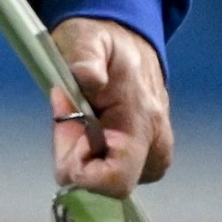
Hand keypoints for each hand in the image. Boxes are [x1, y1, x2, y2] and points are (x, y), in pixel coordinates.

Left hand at [49, 17, 172, 198]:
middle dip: (77, 156)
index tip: (64, 130)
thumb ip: (85, 58)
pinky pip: (114, 170)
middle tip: (68, 114)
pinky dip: (94, 154)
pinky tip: (89, 126)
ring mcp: (156, 153)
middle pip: (106, 183)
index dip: (81, 169)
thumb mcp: (86, 38)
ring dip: (84, 154)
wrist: (129, 40)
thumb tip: (89, 78)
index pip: (116, 179)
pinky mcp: (150, 157)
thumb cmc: (102, 40)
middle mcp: (156, 144)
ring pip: (109, 180)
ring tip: (79, 114)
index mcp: (142, 119)